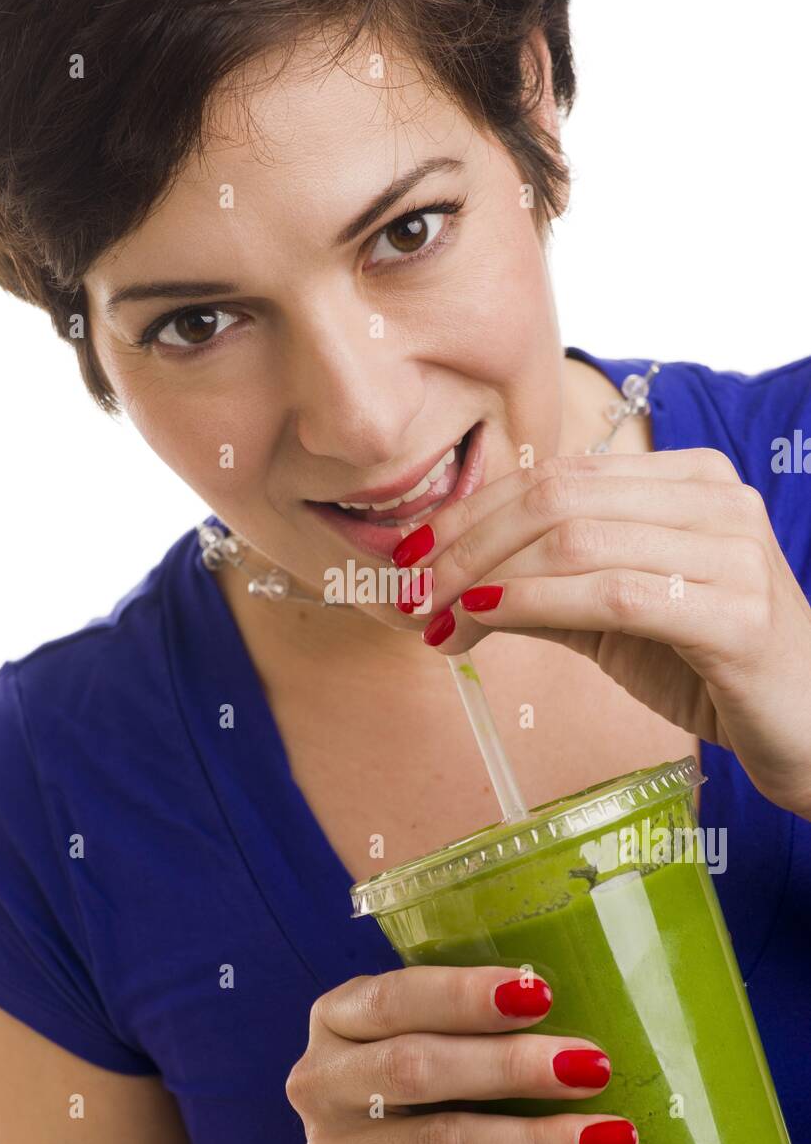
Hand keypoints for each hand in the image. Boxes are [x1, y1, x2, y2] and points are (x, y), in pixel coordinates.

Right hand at [285, 965, 636, 1143]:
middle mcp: (324, 1087)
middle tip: (593, 1067)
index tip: (541, 994)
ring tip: (612, 1138)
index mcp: (337, 1020)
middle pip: (417, 1072)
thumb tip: (584, 1000)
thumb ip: (464, 1020)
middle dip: (511, 1068)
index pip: (394, 999)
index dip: (464, 996)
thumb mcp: (412, 1033)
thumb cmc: (410, 1084)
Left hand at [394, 448, 810, 820]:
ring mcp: (732, 549)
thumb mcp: (615, 615)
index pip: (554, 476)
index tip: (409, 557)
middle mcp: (713, 497)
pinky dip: (531, 604)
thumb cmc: (711, 667)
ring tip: (432, 619)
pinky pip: (610, 593)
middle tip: (406, 594)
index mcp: (687, 480)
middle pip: (554, 498)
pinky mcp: (737, 612)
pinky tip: (480, 622)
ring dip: (482, 579)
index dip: (470, 512)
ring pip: (574, 540)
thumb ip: (544, 587)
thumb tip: (447, 584)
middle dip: (463, 545)